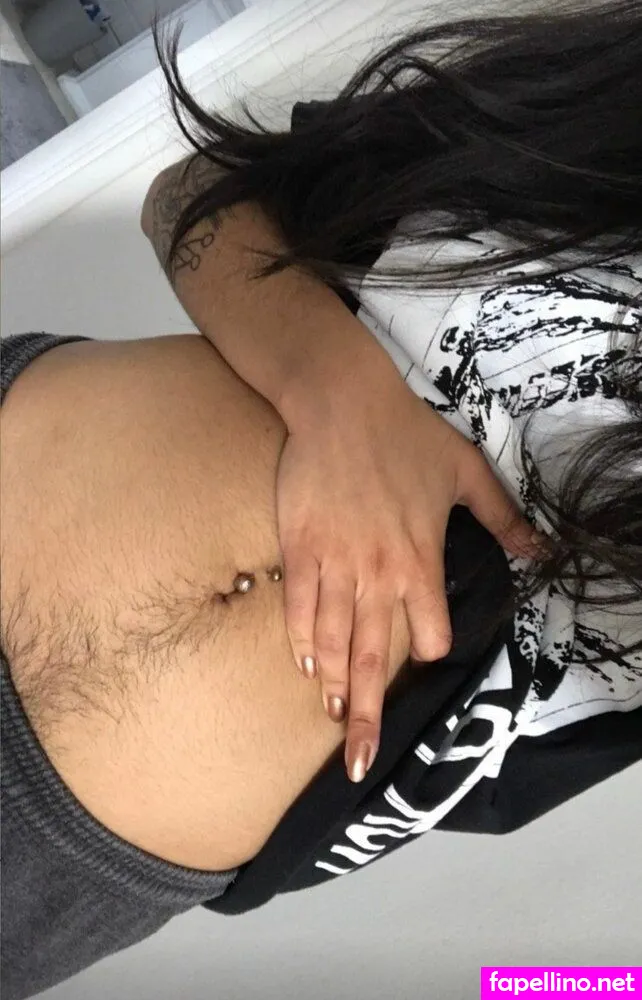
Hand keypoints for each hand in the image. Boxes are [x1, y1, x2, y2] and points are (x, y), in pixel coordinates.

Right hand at [276, 367, 541, 784]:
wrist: (342, 403)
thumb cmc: (405, 434)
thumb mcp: (466, 471)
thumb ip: (503, 517)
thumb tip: (539, 550)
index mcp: (419, 561)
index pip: (428, 633)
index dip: (430, 649)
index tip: (425, 653)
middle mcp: (377, 575)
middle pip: (373, 657)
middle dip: (366, 713)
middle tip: (358, 760)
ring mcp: (335, 564)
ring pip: (332, 639)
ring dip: (332, 684)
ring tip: (331, 716)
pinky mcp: (300, 548)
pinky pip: (298, 606)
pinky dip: (299, 639)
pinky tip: (302, 664)